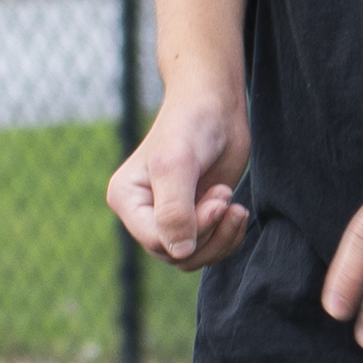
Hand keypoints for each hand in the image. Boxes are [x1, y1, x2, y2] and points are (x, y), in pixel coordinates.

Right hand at [110, 93, 252, 266]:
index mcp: (126, 199)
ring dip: (221, 237)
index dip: (192, 230)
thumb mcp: (177, 165)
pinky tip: (236, 211)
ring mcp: (168, 218)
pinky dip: (227, 236)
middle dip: (209, 233)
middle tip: (225, 197)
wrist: (215, 105)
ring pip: (192, 257)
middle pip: (175, 253)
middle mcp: (142, 213)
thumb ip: (174, 211)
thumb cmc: (191, 124)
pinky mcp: (194, 218)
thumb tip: (179, 253)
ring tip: (233, 204)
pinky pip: (208, 249)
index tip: (219, 201)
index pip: (155, 240)